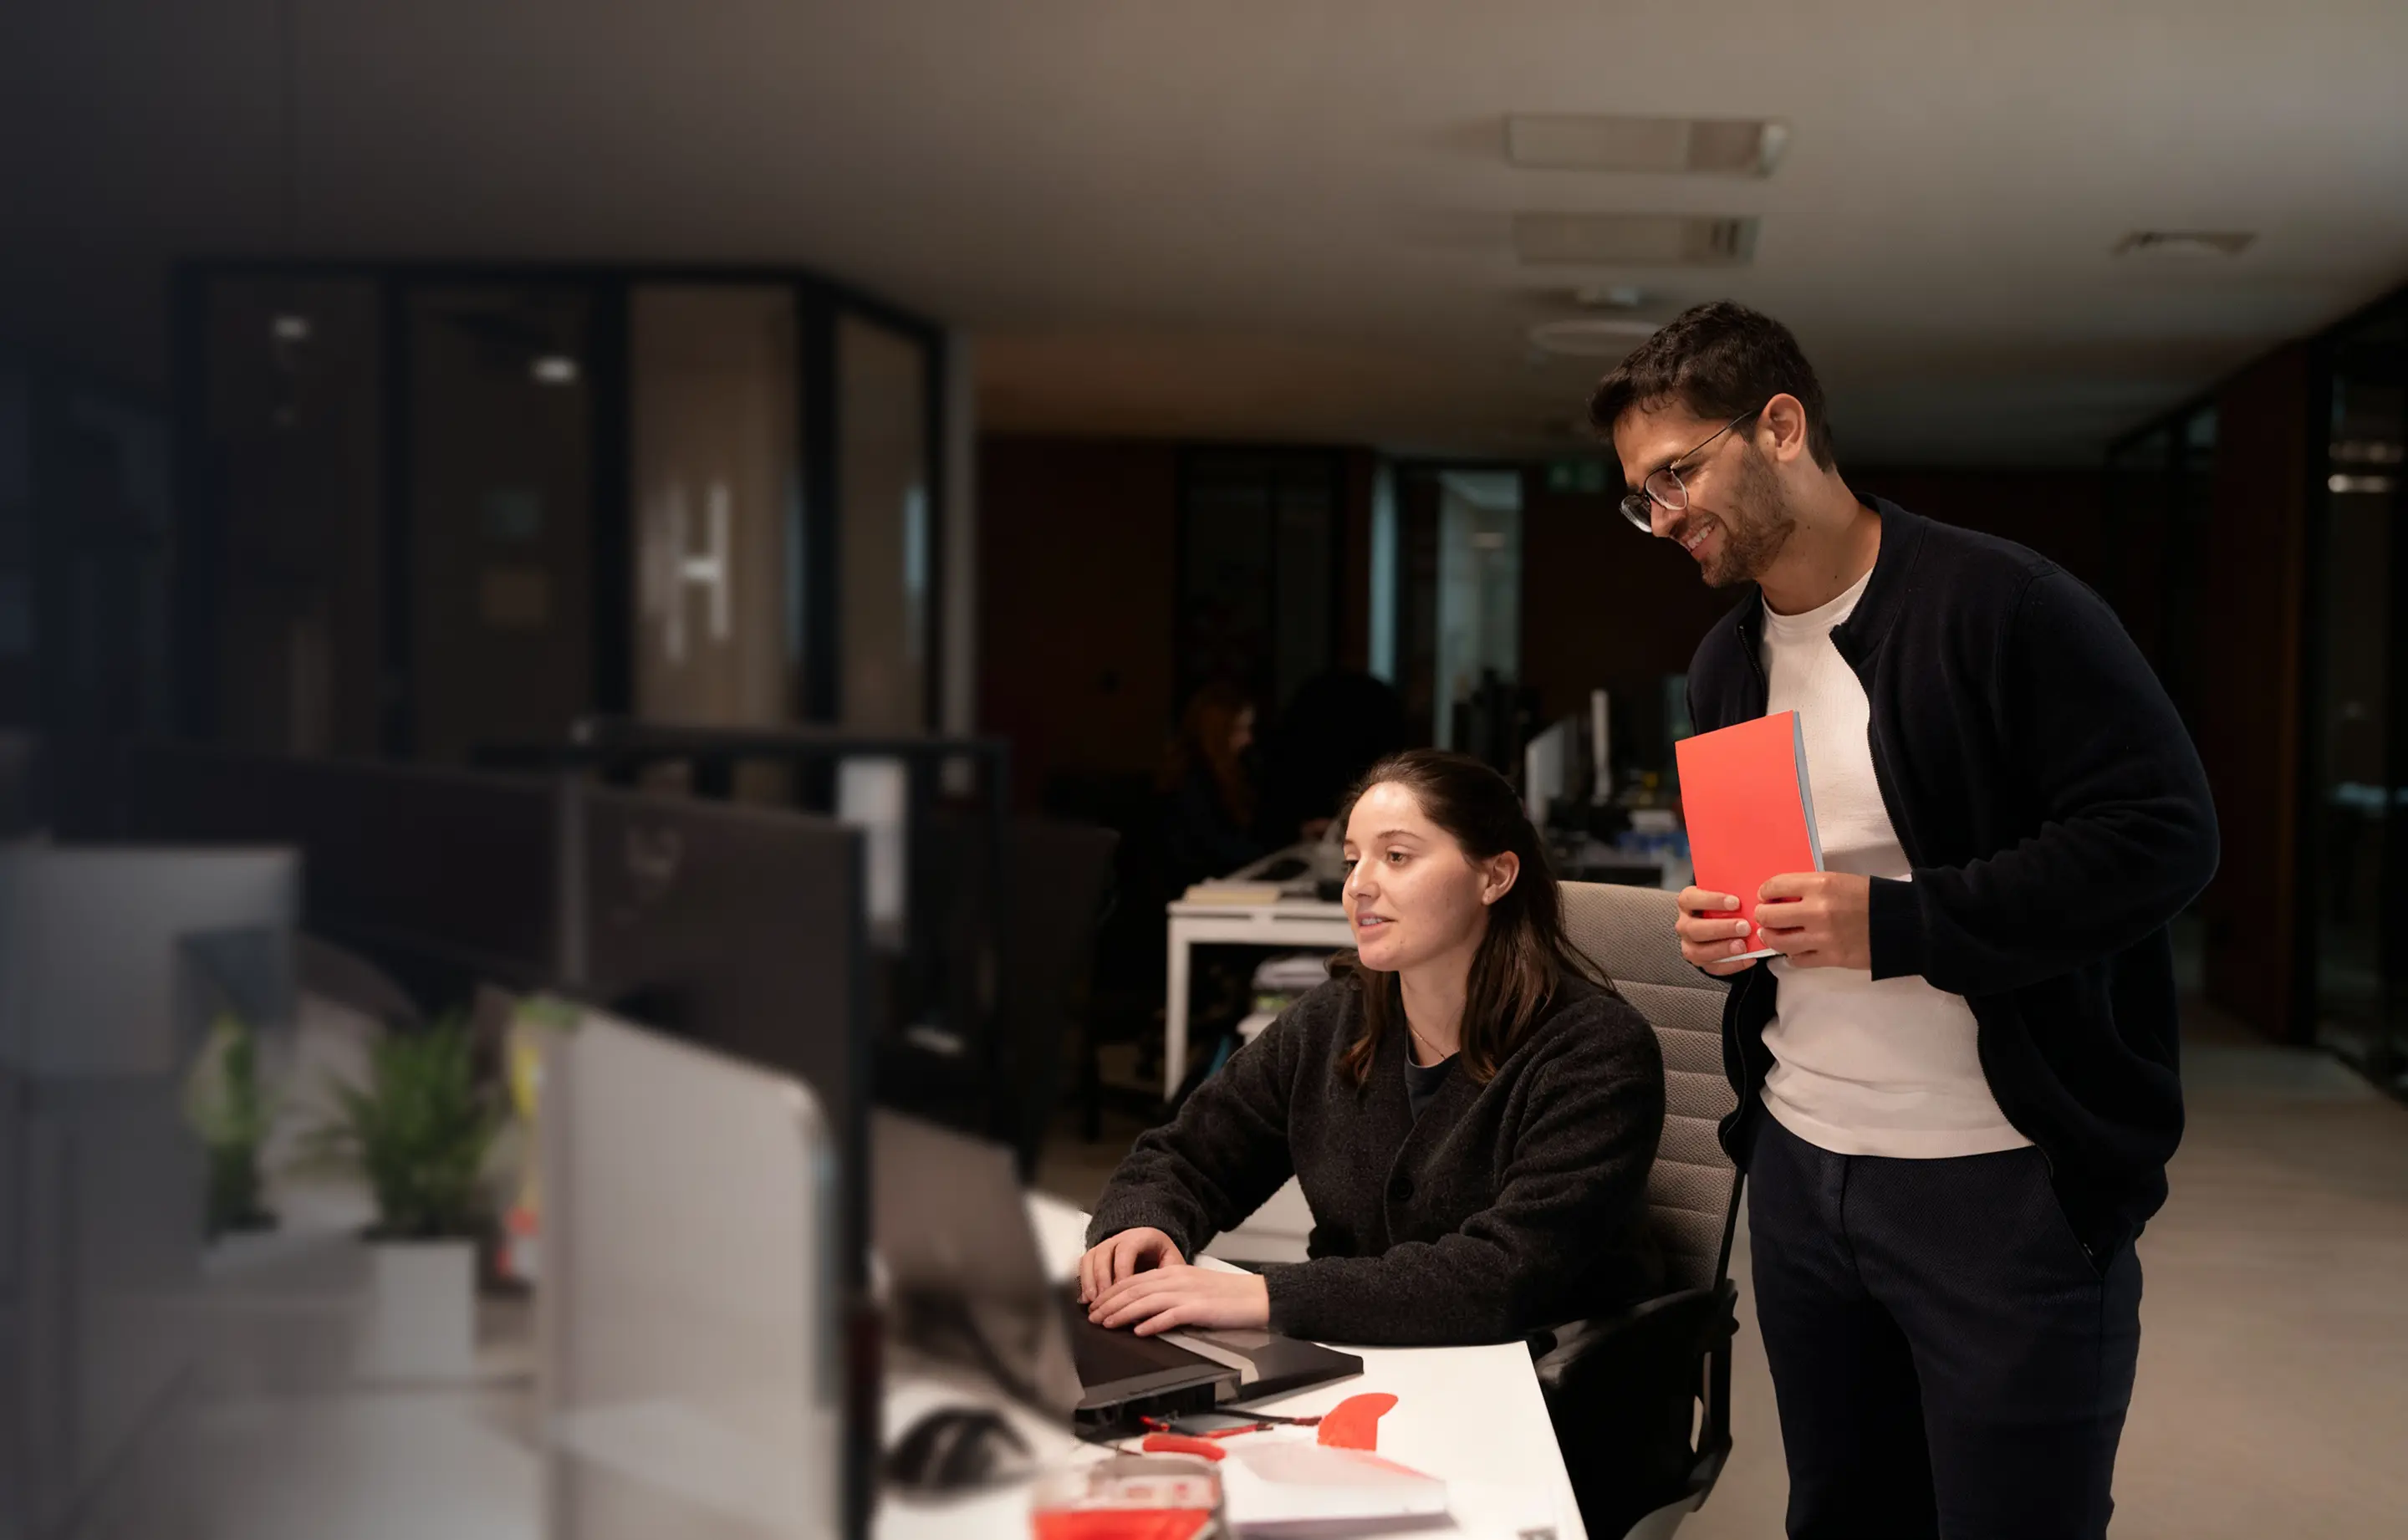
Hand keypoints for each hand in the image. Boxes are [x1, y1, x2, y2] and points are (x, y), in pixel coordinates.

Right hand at [1077, 1227, 1183, 1304]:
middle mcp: (1121, 1237)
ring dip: (1090, 1281)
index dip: (1122, 1271)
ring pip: (1091, 1257)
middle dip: (1103, 1279)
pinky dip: (1083, 1281)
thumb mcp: (1173, 1265)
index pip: (1127, 1249)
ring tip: (1093, 1302)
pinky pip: (1085, 1263)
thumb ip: (1166, 1279)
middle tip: (1105, 1302)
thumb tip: (1153, 1304)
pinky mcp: (1097, 1254)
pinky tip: (1086, 1299)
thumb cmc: (1165, 1259)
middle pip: (1105, 1253)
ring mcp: (1107, 1244)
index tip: (1123, 1292)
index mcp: (1143, 1237)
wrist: (1157, 1249)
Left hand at [1088, 1262, 1270, 1335]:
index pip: (1133, 1280)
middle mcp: (1176, 1279)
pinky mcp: (1198, 1309)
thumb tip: (1142, 1309)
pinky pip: (1169, 1316)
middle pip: (1133, 1289)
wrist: (1254, 1297)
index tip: (1095, 1305)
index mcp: (1173, 1272)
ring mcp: (1186, 1293)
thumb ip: (1168, 1294)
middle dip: (1109, 1303)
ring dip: (1122, 1313)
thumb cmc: (1224, 1296)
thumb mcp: (1192, 1287)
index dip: (1111, 1293)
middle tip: (1092, 1317)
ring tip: (1106, 1324)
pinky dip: (1152, 1324)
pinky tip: (1138, 1332)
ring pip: (1145, 1301)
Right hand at [1676, 886, 1761, 975]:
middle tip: (1744, 927)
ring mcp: (1689, 945)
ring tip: (1743, 946)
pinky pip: (1712, 967)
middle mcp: (1684, 925)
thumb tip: (1751, 888)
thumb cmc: (1724, 905)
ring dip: (1722, 949)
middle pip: (1694, 929)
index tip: (1736, 902)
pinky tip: (1749, 958)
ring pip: (1698, 951)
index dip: (1712, 900)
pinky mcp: (1701, 962)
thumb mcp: (1724, 893)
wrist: (1718, 922)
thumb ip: (1733, 891)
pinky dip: (1732, 965)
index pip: (1690, 899)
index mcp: (1687, 902)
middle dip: (1721, 928)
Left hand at [1754, 872, 1872, 969]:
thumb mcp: (1840, 881)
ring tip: (1773, 934)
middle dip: (1763, 916)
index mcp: (1821, 885)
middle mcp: (1817, 911)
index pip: (1775, 886)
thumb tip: (1783, 897)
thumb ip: (1811, 888)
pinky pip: (1797, 960)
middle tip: (1766, 916)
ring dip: (1771, 938)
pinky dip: (1792, 955)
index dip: (1765, 891)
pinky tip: (1796, 950)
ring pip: (1778, 941)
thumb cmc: (1871, 897)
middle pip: (1769, 916)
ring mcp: (1822, 937)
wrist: (1902, 923)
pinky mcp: (1830, 958)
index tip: (1766, 896)